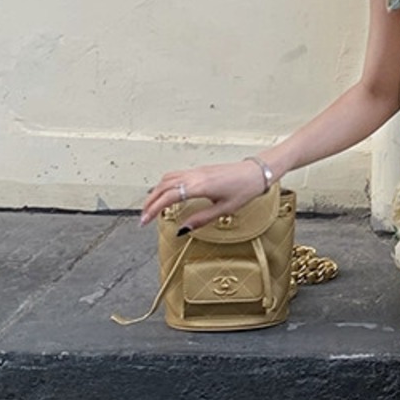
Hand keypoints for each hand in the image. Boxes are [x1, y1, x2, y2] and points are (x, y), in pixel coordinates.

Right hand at [140, 159, 267, 230]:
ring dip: (156, 192)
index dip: (153, 209)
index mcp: (199, 186)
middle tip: (143, 218)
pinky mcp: (200, 170)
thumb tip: (183, 229)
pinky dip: (166, 185)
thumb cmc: (245, 189)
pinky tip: (166, 194)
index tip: (144, 221)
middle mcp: (195, 176)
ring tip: (151, 207)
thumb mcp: (224, 209)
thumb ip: (200, 219)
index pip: (167, 197)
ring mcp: (197, 171)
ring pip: (167, 178)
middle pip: (162, 187)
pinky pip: (176, 175)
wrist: (256, 172)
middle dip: (149, 202)